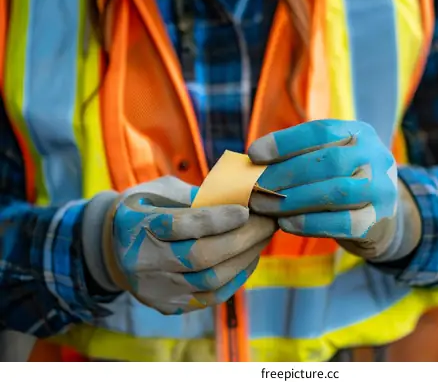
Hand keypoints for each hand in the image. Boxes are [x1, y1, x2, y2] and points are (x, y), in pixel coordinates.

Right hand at [83, 176, 275, 314]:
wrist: (112, 247)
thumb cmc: (146, 208)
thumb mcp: (159, 190)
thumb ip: (193, 195)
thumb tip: (238, 197)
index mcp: (137, 225)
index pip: (181, 225)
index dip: (217, 219)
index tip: (246, 209)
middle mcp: (143, 261)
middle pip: (200, 256)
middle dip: (242, 238)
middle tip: (268, 222)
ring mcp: (156, 288)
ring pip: (209, 280)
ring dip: (244, 258)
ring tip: (263, 237)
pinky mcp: (168, 304)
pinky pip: (210, 297)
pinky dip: (236, 277)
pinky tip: (250, 257)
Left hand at [247, 120, 401, 259]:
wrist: (380, 219)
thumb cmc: (342, 182)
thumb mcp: (331, 160)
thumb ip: (302, 156)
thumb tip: (253, 161)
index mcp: (360, 133)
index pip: (321, 131)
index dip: (285, 141)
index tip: (254, 153)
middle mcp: (376, 157)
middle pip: (328, 161)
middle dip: (285, 174)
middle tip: (255, 187)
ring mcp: (382, 189)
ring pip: (335, 192)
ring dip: (293, 200)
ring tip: (264, 207)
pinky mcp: (378, 220)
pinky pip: (342, 222)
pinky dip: (310, 223)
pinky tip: (286, 224)